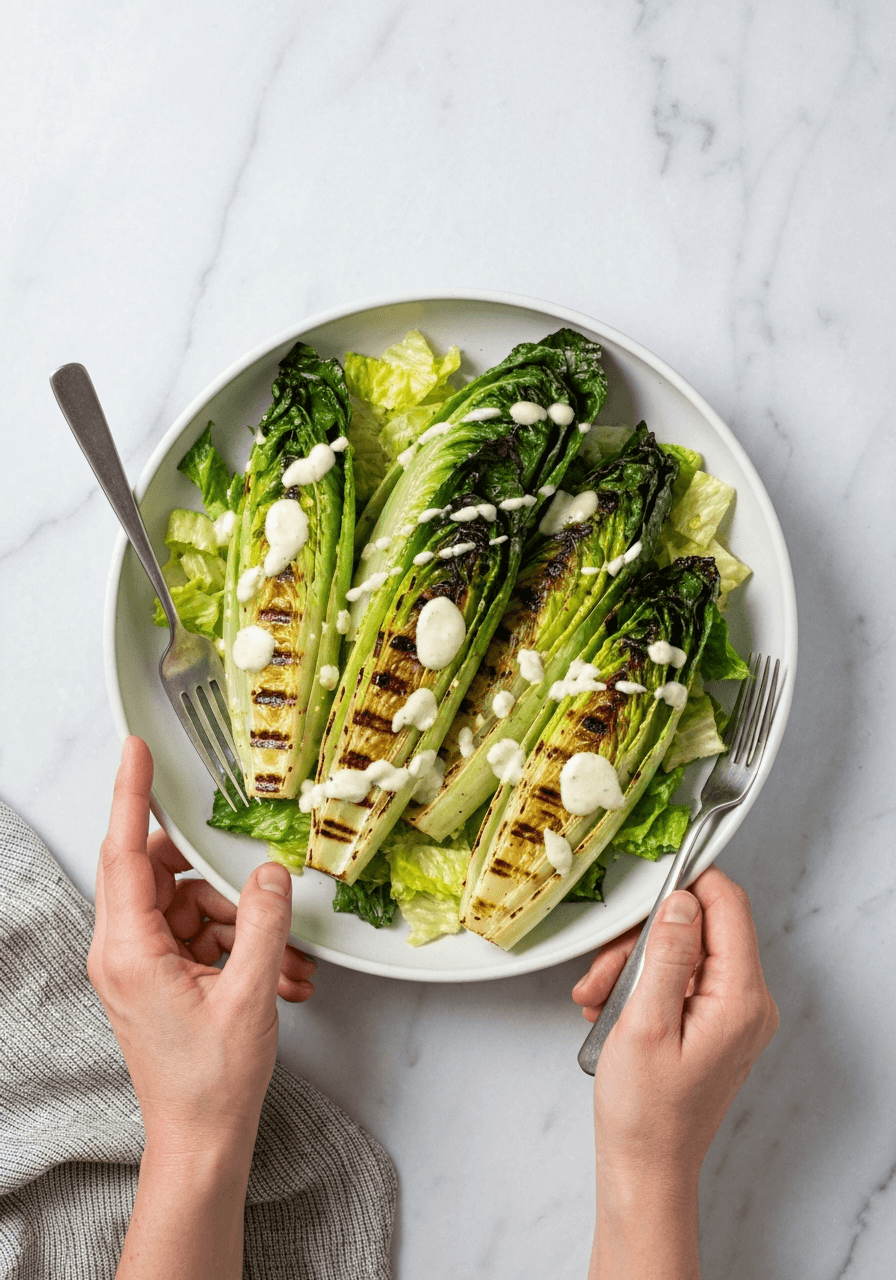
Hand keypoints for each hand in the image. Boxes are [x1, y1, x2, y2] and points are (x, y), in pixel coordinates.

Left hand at [88, 736, 316, 1155]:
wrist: (202, 1142)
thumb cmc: (211, 1082)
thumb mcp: (248, 993)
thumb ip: (261, 920)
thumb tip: (269, 871)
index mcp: (128, 949)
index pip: (123, 851)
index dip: (130, 794)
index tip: (135, 749)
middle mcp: (124, 951)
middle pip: (168, 877)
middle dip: (222, 885)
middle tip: (261, 896)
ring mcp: (142, 965)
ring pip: (193, 907)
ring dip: (244, 926)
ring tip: (285, 964)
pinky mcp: (161, 978)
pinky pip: (201, 936)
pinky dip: (240, 948)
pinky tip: (279, 977)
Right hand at [573, 865, 777, 1181]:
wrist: (645, 1167)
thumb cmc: (644, 1112)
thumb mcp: (644, 1023)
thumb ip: (665, 955)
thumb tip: (681, 902)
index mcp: (740, 998)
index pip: (729, 905)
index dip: (689, 883)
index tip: (648, 883)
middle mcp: (747, 1003)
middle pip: (700, 928)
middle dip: (643, 939)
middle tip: (604, 969)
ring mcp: (733, 1014)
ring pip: (683, 952)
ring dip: (633, 964)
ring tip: (597, 996)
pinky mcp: (715, 1024)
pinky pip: (680, 979)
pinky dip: (641, 984)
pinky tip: (610, 1007)